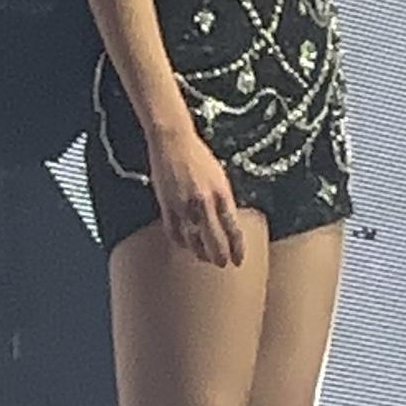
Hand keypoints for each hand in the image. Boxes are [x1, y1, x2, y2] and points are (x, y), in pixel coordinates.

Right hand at [147, 126, 245, 267]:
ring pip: (193, 241)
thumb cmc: (199, 156)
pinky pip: (174, 233)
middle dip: (220, 257)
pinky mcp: (167, 206)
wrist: (173, 141)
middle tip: (222, 264)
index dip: (237, 249)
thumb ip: (223, 201)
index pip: (233, 229)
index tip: (238, 260)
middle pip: (214, 241)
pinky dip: (181, 242)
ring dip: (200, 253)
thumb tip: (226, 223)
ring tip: (204, 257)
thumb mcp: (219, 177)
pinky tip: (185, 244)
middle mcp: (204, 203)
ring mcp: (184, 206)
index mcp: (221, 194)